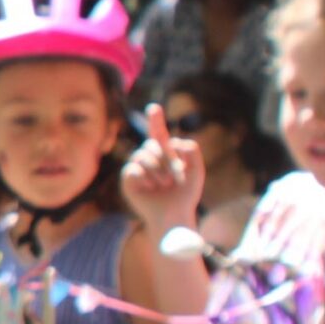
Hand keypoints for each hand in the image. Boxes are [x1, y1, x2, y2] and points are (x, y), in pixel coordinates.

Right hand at [122, 105, 207, 237]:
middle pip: (151, 144)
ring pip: (142, 155)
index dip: (155, 120)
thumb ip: (192, 150)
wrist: (174, 215)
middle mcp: (149, 159)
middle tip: (173, 179)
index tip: (153, 108)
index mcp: (165, 154)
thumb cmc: (185, 196)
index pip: (158, 133)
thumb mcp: (196, 170)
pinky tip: (150, 189)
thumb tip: (174, 142)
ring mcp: (137, 168)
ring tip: (163, 185)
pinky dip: (145, 178)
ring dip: (157, 170)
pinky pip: (133, 168)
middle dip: (165, 160)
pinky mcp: (128, 180)